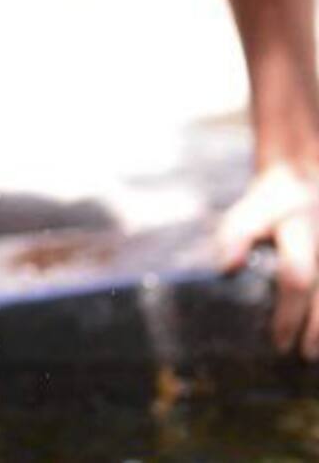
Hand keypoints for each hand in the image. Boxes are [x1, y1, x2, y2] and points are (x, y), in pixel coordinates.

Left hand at [218, 164, 318, 357]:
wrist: (302, 180)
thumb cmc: (268, 205)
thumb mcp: (245, 213)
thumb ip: (234, 238)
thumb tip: (227, 268)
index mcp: (299, 234)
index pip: (296, 279)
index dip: (289, 314)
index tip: (279, 341)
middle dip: (318, 330)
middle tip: (304, 356)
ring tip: (316, 353)